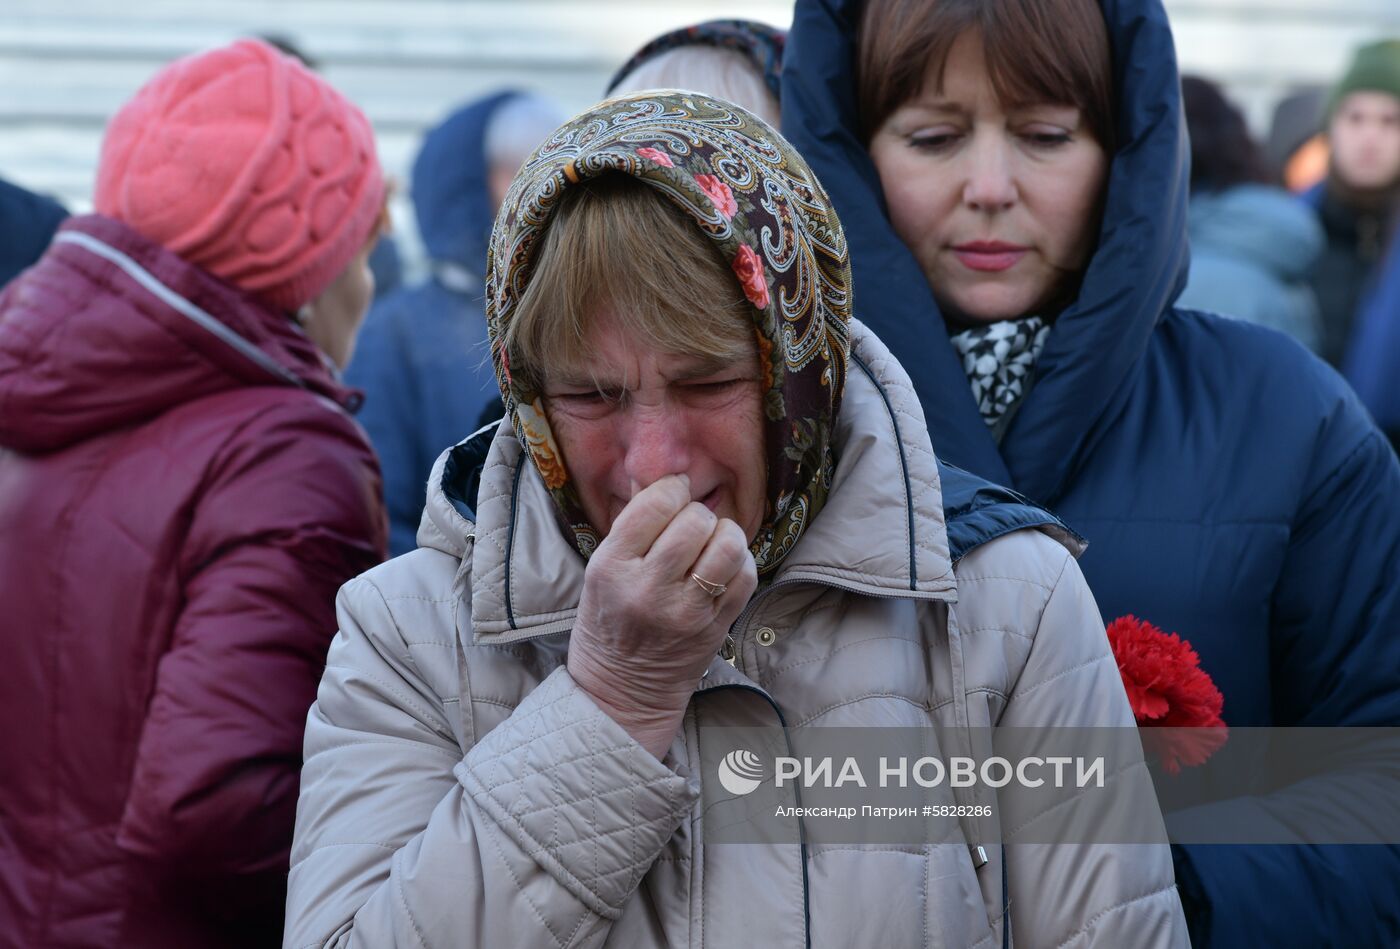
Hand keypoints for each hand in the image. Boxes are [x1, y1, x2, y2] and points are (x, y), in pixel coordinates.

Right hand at [567, 474, 757, 756]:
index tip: (674, 492)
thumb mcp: (600, 570)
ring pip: (727, 545)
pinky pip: (745, 576)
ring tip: (712, 541)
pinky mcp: (715, 628)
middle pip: (695, 521)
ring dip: (724, 534)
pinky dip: (739, 561)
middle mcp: (649, 589)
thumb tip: (665, 476)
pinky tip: (722, 566)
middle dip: (697, 514)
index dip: (672, 489)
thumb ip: (633, 525)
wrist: (623, 690)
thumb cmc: (608, 622)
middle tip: (690, 525)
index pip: (655, 505)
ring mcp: (686, 612)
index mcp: (612, 568)